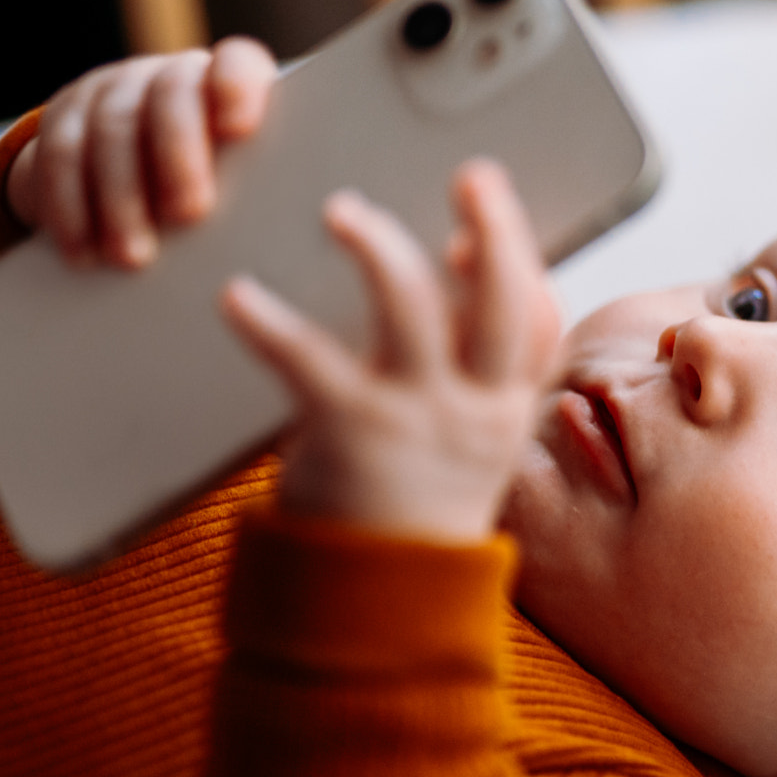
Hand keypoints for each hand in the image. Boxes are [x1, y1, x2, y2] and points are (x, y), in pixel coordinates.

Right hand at [7, 37, 276, 267]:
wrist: (128, 187)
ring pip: (112, 127)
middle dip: (179, 155)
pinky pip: (59, 154)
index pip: (237, 64)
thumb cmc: (216, 196)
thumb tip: (282, 231)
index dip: (238, 88)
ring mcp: (113, 91)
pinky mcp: (64, 117)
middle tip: (190, 215)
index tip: (240, 130)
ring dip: (122, 197)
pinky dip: (70, 207)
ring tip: (134, 256)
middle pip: (170, 95)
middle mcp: (169, 76)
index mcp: (228, 86)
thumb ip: (261, 193)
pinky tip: (83, 251)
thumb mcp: (245, 187)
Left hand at [219, 160, 562, 543]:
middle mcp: (473, 408)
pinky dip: (269, 324)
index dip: (520, 266)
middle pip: (502, 305)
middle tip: (473, 173)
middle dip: (497, 230)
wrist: (375, 602)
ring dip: (379, 249)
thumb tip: (454, 264)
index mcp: (504, 409)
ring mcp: (415, 417)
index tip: (477, 221)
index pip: (538, 326)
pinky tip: (239, 297)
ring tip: (344, 211)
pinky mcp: (348, 430)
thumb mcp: (463, 440)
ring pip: (412, 310)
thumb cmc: (411, 501)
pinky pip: (309, 360)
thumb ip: (466, 364)